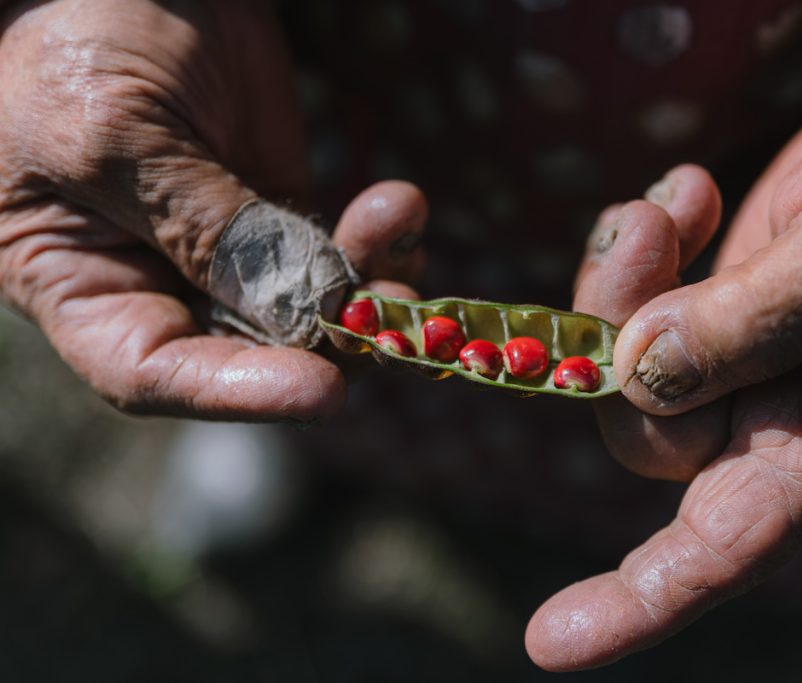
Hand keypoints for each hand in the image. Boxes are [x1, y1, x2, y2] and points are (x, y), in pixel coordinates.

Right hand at [0, 1, 425, 420]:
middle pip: (250, 350)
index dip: (234, 394)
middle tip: (389, 314)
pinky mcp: (281, 204)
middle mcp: (158, 280)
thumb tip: (298, 316)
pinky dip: (380, 242)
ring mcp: (229, 245)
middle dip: (327, 338)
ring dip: (369, 286)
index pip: (151, 372)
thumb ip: (202, 229)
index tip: (320, 392)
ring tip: (395, 221)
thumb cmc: (74, 41)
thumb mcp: (116, 134)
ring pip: (312, 306)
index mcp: (82, 282)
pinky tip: (400, 208)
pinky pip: (341, 252)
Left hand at [527, 80, 801, 669]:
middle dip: (615, 333)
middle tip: (643, 229)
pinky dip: (640, 246)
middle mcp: (776, 422)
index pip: (730, 544)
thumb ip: (758, 315)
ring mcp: (735, 370)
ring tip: (665, 205)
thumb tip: (639, 372)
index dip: (641, 599)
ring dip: (621, 281)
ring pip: (624, 370)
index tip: (550, 642)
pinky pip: (632, 306)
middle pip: (648, 434)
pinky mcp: (706, 316)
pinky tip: (690, 192)